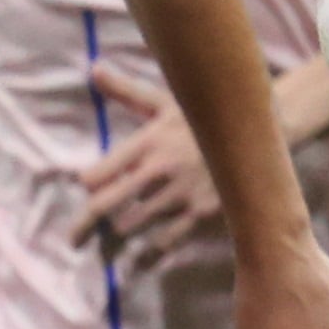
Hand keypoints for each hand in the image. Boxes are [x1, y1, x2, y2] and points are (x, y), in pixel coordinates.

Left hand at [71, 68, 223, 266]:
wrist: (256, 134)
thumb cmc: (202, 117)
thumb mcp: (165, 100)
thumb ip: (126, 90)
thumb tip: (93, 69)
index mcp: (147, 141)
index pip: (99, 173)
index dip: (88, 183)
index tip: (87, 187)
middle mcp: (159, 169)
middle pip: (107, 205)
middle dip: (85, 225)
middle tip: (73, 239)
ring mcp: (179, 194)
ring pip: (133, 225)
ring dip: (118, 236)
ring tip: (107, 247)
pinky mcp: (201, 213)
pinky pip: (166, 241)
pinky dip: (150, 252)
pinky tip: (140, 259)